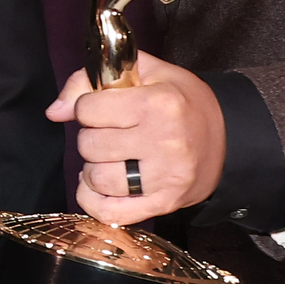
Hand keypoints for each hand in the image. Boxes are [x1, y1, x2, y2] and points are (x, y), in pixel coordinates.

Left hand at [44, 50, 223, 223]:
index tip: (102, 108)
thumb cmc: (183, 102)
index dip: (88, 107)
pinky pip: (110, 212)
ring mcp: (165, 177)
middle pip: (89, 145)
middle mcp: (164, 141)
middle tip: (112, 133)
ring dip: (94, 168)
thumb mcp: (146, 72)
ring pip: (96, 178)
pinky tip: (98, 186)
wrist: (229, 139)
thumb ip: (92, 78)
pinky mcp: (164, 203)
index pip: (88, 109)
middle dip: (92, 137)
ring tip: (112, 157)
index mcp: (159, 103)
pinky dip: (93, 200)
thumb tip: (56, 111)